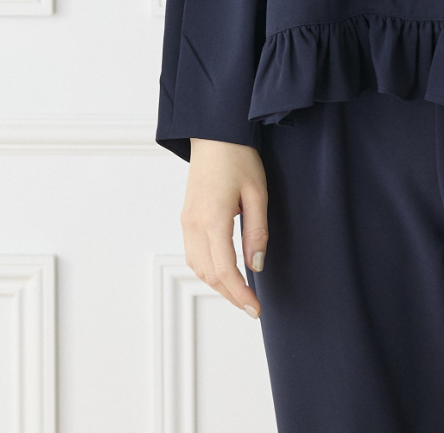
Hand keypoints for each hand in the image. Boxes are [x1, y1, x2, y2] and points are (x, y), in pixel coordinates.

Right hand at [181, 139, 268, 316]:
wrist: (215, 133)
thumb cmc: (238, 157)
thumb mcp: (257, 192)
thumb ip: (257, 231)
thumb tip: (256, 266)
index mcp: (212, 219)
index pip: (224, 270)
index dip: (240, 295)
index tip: (256, 309)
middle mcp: (194, 225)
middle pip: (209, 274)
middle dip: (231, 295)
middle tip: (252, 307)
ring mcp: (186, 221)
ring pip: (198, 267)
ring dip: (218, 284)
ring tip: (240, 293)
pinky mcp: (186, 217)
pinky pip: (193, 254)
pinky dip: (207, 269)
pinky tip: (223, 271)